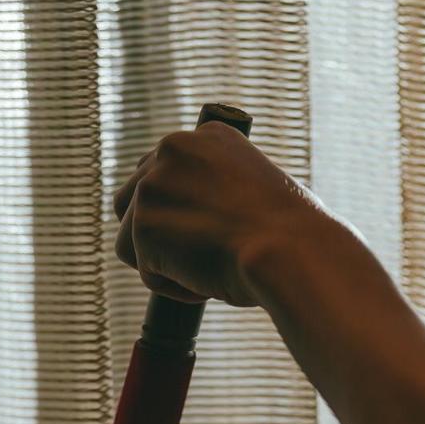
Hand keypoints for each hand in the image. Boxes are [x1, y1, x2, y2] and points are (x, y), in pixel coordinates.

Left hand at [113, 120, 333, 306]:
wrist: (288, 251)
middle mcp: (171, 150)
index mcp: (205, 136)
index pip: (163, 171)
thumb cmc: (292, 234)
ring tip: (208, 271)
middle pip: (132, 199)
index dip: (178, 209)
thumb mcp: (260, 190)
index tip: (205, 231)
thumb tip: (209, 220)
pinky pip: (146, 271)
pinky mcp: (143, 226)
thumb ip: (222, 191)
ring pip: (131, 239)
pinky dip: (172, 287)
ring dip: (165, 262)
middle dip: (156, 233)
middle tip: (195, 257)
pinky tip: (206, 283)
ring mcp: (152, 187)